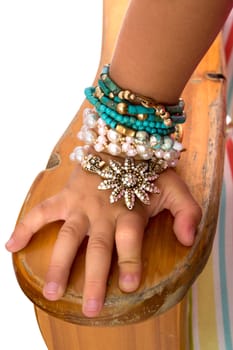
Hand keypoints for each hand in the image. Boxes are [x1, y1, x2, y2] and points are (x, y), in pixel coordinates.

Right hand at [5, 161, 200, 317]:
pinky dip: (26, 226)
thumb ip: (187, 211)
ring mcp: (81, 206)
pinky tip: (12, 245)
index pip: (130, 239)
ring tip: (51, 292)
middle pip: (98, 248)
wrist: (121, 144)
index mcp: (130, 212)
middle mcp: (104, 213)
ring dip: (59, 263)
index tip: (127, 286)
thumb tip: (186, 239)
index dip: (130, 261)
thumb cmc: (147, 171)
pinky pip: (42, 211)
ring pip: (68, 237)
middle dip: (94, 278)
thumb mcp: (175, 187)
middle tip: (90, 307)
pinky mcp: (66, 197)